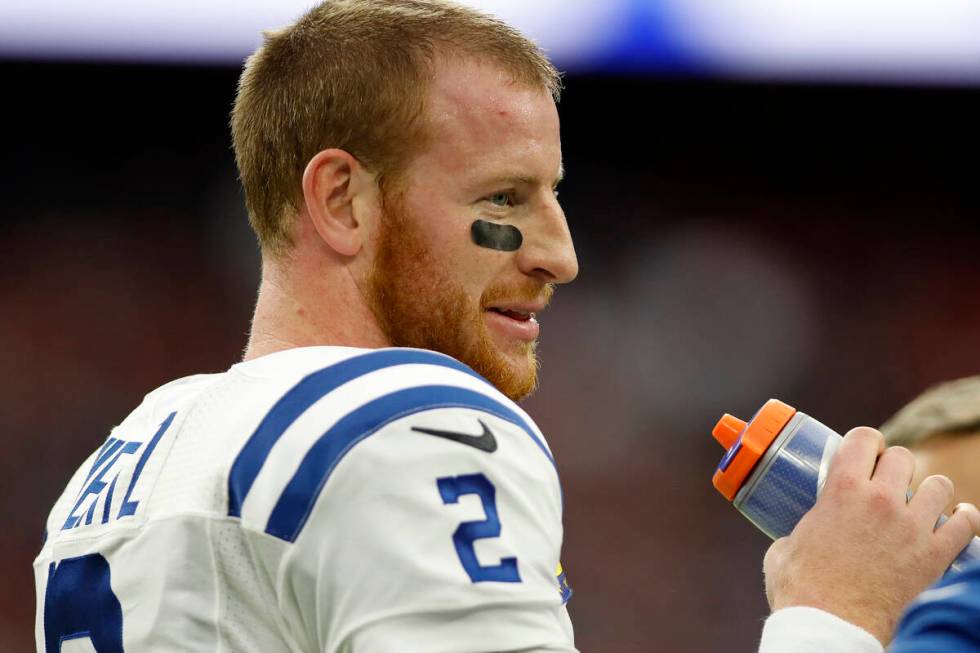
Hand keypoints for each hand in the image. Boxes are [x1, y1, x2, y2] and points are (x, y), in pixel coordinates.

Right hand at [763, 426, 979, 644]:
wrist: (831, 625)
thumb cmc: (802, 588)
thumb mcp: (786, 544)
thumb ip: (800, 528)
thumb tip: (801, 533)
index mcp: (842, 489)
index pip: (864, 438)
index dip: (866, 441)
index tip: (865, 453)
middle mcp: (881, 500)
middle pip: (903, 457)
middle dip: (894, 465)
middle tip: (886, 482)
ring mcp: (912, 527)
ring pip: (939, 485)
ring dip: (929, 490)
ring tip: (919, 503)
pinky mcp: (934, 556)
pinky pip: (966, 525)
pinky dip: (964, 520)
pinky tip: (956, 521)